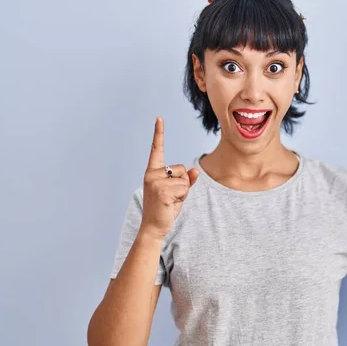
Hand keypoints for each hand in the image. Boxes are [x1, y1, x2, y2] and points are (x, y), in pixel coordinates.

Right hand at [139, 117, 198, 238]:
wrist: (153, 227)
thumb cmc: (165, 209)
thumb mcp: (177, 192)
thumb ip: (185, 180)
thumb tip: (194, 170)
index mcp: (152, 172)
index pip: (157, 149)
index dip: (159, 133)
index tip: (159, 118)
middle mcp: (151, 174)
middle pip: (181, 169)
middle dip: (183, 184)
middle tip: (170, 197)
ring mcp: (155, 181)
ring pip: (184, 179)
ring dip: (183, 192)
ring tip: (170, 201)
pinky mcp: (161, 190)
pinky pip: (184, 188)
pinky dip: (182, 197)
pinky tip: (170, 204)